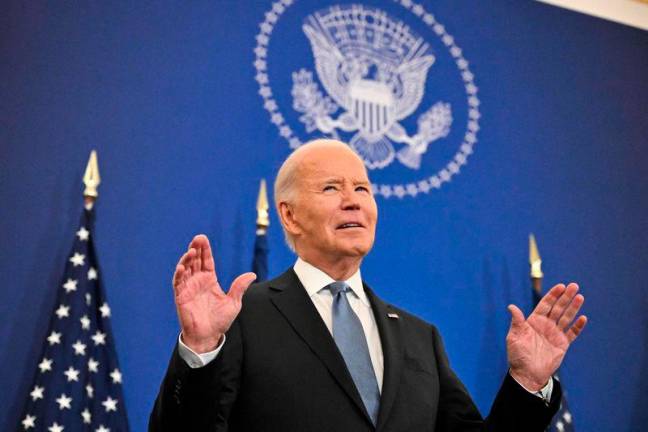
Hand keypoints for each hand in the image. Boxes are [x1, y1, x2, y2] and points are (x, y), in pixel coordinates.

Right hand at [173, 234, 255, 352]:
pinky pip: (178, 282)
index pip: (207, 261)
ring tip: (191, 251)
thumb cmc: (220, 321)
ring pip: (185, 269)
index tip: (203, 238)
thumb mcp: (233, 302)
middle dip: (196, 249)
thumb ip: (239, 287)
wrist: (209, 337)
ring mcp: (188, 288)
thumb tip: (252, 274)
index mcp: (210, 280)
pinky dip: (179, 274)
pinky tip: (182, 266)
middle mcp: (198, 281)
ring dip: (187, 259)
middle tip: (197, 238)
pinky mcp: (181, 296)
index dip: (205, 250)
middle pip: (195, 261)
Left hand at [506, 283, 586, 390]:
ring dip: (573, 308)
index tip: (560, 286)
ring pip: (566, 318)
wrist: (527, 374)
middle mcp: (545, 325)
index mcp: (534, 321)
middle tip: (574, 286)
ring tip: (580, 297)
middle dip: (565, 297)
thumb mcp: (514, 337)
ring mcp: (555, 334)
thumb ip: (516, 322)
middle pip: (558, 308)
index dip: (553, 295)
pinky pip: (572, 333)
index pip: (545, 304)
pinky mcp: (562, 344)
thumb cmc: (517, 356)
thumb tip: (511, 306)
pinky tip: (583, 318)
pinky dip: (578, 327)